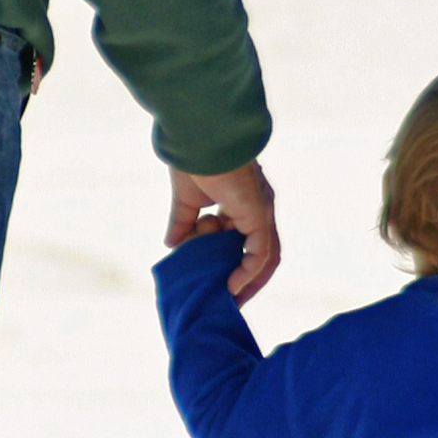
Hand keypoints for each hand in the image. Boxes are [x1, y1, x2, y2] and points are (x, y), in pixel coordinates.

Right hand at [165, 160, 279, 301]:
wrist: (200, 138)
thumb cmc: (194, 159)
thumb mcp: (186, 200)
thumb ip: (182, 223)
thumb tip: (172, 246)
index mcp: (244, 201)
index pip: (246, 239)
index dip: (233, 261)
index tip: (216, 281)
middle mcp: (258, 208)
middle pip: (261, 253)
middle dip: (245, 278)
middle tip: (225, 299)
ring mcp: (262, 211)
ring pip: (266, 257)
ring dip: (249, 281)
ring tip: (229, 299)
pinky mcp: (260, 215)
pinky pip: (260, 253)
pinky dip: (247, 272)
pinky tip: (230, 285)